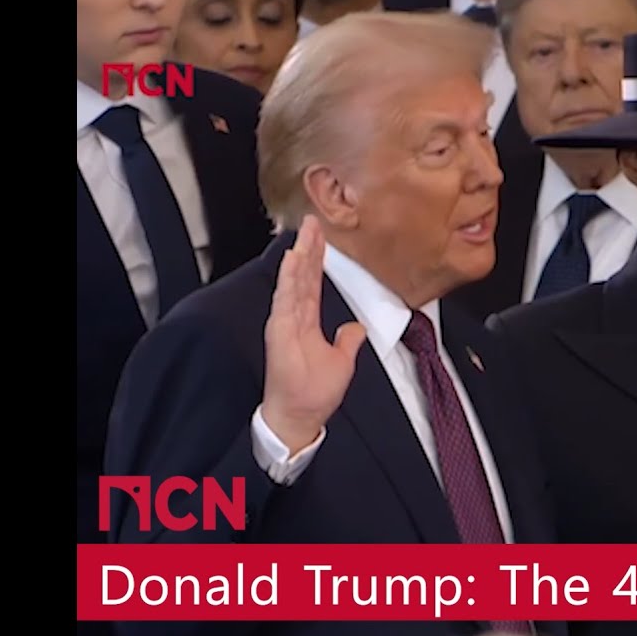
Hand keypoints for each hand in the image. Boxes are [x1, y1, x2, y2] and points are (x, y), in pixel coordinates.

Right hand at [261, 215, 366, 451]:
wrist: (301, 414)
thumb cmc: (314, 393)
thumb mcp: (342, 361)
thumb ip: (347, 340)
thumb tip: (355, 328)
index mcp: (308, 322)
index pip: (312, 283)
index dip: (317, 260)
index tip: (320, 237)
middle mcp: (294, 317)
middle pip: (302, 275)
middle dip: (309, 248)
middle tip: (313, 221)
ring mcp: (286, 322)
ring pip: (294, 280)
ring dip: (300, 255)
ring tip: (305, 231)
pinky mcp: (280, 330)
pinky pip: (286, 298)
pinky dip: (290, 277)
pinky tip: (294, 258)